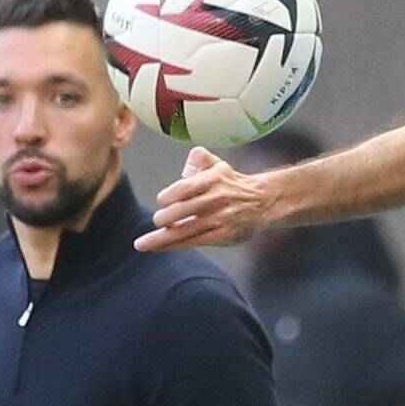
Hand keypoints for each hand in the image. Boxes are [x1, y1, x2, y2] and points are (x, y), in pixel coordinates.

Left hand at [133, 148, 270, 251]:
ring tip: (142, 244)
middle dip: (165, 218)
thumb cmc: (231, 182)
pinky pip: (194, 241)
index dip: (170, 195)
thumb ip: (198, 158)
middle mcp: (216, 200)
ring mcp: (219, 219)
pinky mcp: (222, 236)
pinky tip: (158, 247)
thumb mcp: (217, 163)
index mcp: (213, 180)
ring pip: (186, 231)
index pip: (186, 187)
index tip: (161, 200)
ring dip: (161, 239)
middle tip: (156, 220)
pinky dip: (174, 245)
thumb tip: (183, 171)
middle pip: (184, 211)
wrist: (262, 201)